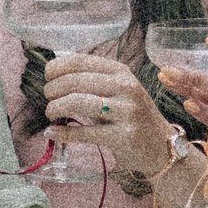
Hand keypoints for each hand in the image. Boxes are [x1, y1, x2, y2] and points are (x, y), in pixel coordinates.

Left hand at [42, 52, 173, 176]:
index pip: (80, 61)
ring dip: (55, 108)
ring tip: (51, 114)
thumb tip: (53, 74)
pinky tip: (52, 132)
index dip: (56, 68)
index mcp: (121, 72)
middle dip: (52, 90)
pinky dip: (61, 132)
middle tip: (49, 100)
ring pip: (77, 102)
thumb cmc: (131, 115)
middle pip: (74, 81)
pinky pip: (84, 132)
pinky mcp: (123, 136)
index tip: (47, 78)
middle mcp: (126, 87)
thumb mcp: (118, 90)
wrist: (160, 145)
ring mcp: (127, 112)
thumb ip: (91, 80)